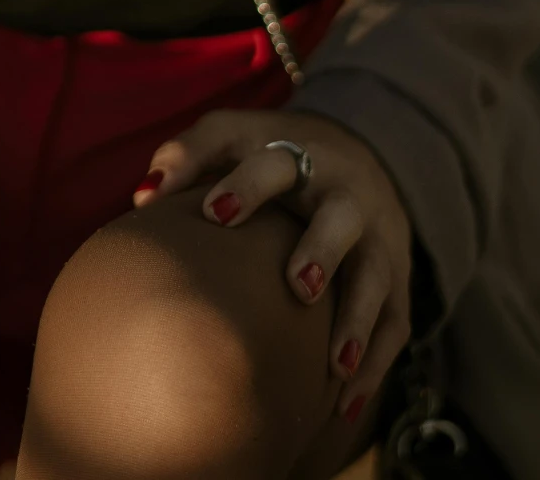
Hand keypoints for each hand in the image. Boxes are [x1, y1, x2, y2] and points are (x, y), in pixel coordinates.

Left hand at [135, 110, 411, 419]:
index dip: (246, 186)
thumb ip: (190, 155)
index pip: (275, 162)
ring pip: (376, 275)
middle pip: (341, 217)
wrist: (359, 156)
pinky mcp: (396, 277)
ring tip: (336, 365)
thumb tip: (143, 198)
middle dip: (324, 249)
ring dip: (359, 318)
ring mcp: (377, 237)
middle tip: (300, 287)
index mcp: (301, 155)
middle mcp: (345, 194)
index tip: (215, 214)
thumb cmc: (272, 157)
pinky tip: (346, 403)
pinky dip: (376, 363)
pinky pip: (395, 322)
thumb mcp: (234, 136)